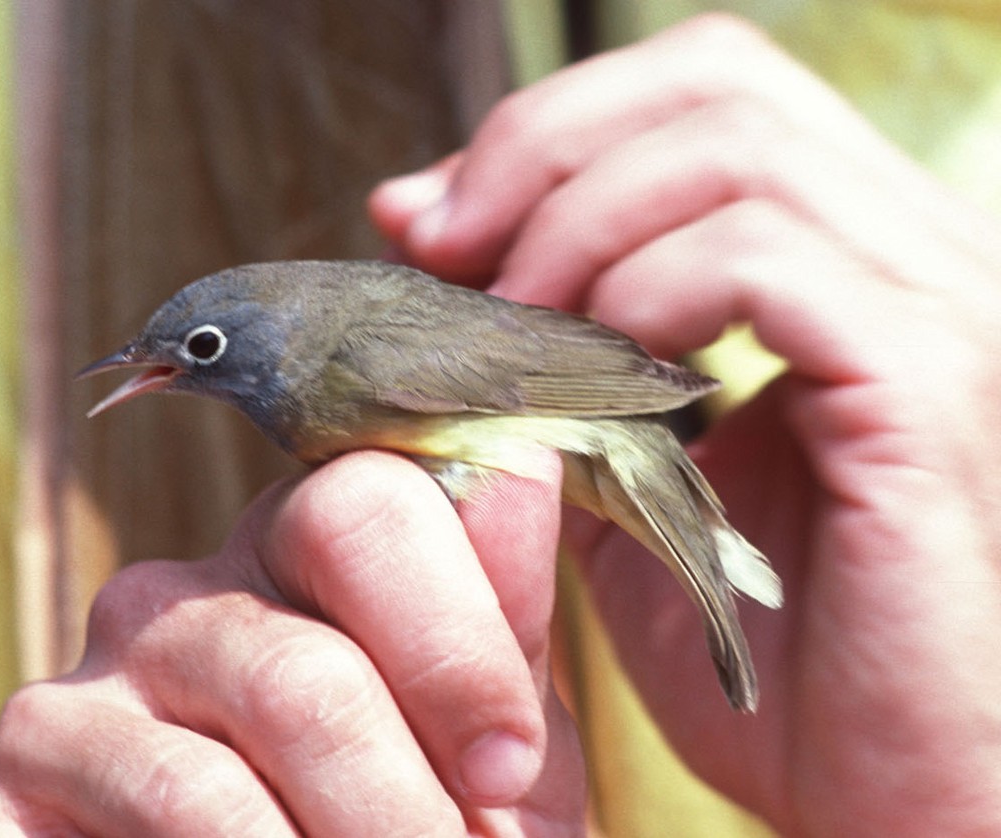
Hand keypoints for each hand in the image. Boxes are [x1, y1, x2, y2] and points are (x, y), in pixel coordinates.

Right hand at [0, 451, 585, 835]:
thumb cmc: (411, 823)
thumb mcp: (477, 737)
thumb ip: (494, 617)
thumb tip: (518, 464)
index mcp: (290, 555)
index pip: (363, 505)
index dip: (454, 644)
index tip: (508, 770)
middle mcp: (174, 600)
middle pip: (300, 673)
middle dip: (403, 806)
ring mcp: (78, 695)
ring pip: (217, 776)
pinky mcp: (1, 795)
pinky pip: (135, 820)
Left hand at [371, 14, 1000, 836]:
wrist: (886, 797)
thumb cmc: (763, 654)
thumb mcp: (620, 479)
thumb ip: (542, 349)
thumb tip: (426, 219)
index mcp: (849, 256)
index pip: (707, 85)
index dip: (555, 129)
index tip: (437, 222)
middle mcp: (914, 253)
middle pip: (719, 80)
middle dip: (544, 152)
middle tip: (450, 252)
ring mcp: (938, 311)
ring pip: (736, 154)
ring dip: (579, 231)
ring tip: (513, 337)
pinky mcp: (932, 391)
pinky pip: (770, 265)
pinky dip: (648, 298)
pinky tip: (601, 381)